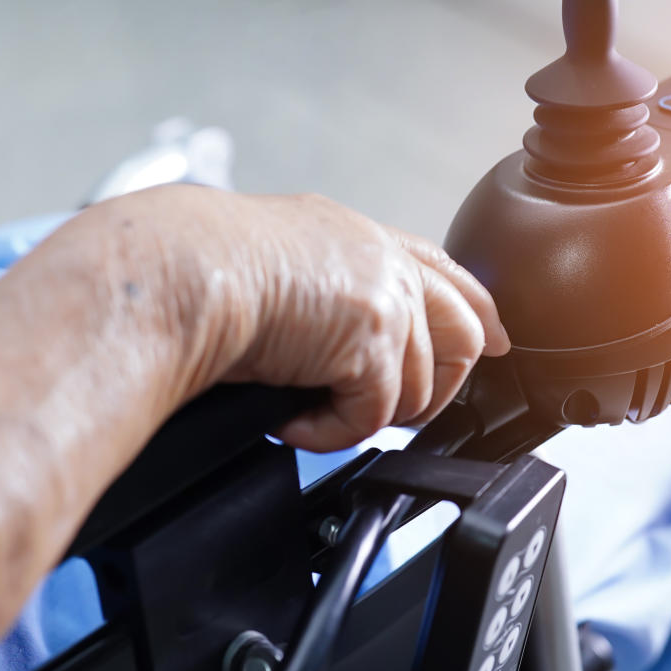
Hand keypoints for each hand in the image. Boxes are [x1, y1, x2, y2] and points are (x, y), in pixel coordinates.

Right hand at [102, 186, 509, 451]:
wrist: (175, 271)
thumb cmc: (196, 267)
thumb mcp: (279, 266)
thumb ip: (326, 292)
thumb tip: (334, 347)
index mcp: (361, 238)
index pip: (448, 272)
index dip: (478, 312)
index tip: (495, 341)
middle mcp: (383, 260)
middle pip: (464, 334)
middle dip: (434, 387)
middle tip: (383, 411)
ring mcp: (384, 295)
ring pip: (418, 390)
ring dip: (364, 415)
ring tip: (311, 411)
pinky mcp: (371, 337)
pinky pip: (373, 417)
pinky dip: (329, 432)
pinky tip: (292, 420)